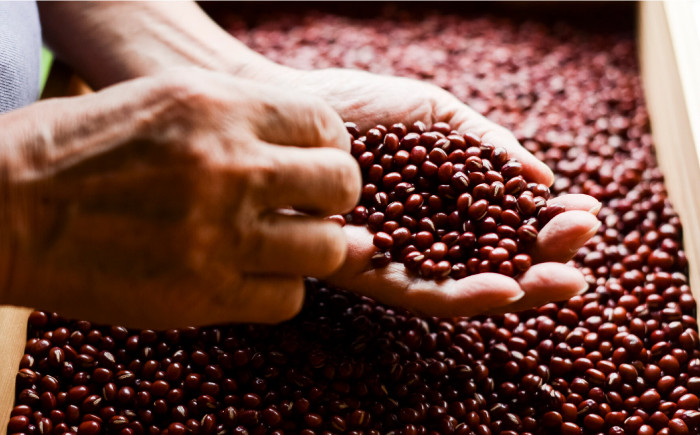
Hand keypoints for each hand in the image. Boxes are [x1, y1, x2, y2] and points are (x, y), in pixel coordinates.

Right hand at [2, 68, 360, 327]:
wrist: (4, 207)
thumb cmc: (84, 150)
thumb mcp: (166, 102)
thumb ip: (250, 124)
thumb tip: (327, 160)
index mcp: (218, 107)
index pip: (327, 125)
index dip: (328, 148)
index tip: (310, 165)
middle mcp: (229, 167)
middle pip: (341, 185)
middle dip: (334, 197)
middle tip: (308, 206)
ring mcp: (217, 234)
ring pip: (326, 249)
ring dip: (312, 248)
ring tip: (281, 243)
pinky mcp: (200, 293)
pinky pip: (287, 299)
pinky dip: (279, 289)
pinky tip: (250, 275)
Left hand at [277, 68, 599, 315]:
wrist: (293, 107)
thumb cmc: (362, 106)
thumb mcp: (435, 117)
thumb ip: (485, 146)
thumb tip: (543, 179)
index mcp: (447, 203)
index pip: (506, 224)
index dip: (547, 225)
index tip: (587, 214)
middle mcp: (425, 235)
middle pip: (491, 264)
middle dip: (541, 266)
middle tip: (581, 264)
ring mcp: (394, 254)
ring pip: (462, 286)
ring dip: (515, 289)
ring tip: (558, 283)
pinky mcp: (360, 268)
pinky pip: (414, 290)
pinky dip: (460, 293)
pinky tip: (501, 287)